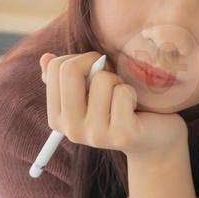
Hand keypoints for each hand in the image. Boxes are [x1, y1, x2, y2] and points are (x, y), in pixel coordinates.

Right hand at [40, 51, 186, 161]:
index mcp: (57, 118)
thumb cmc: (117, 106)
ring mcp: (95, 135)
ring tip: (122, 98)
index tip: (94, 70)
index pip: (56, 68)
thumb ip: (65, 77)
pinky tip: (133, 108)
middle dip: (95, 62)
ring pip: (102, 80)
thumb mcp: (89, 91)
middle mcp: (71, 130)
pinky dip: (131, 92)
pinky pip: (122, 92)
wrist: (153, 139)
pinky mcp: (121, 135)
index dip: (80, 59)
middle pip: (70, 71)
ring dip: (117, 81)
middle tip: (109, 76)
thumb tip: (45, 58)